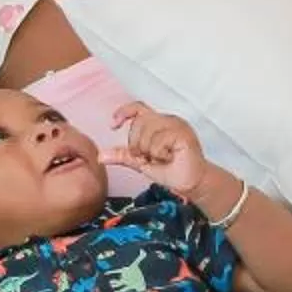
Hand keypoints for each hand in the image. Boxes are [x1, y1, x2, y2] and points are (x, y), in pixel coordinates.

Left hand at [107, 102, 226, 203]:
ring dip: (149, 150)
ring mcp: (176, 124)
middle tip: (150, 157)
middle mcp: (167, 119)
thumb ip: (123, 156)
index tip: (113, 125)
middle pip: (138, 122)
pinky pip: (158, 141)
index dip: (122, 112)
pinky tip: (170, 157)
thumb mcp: (140, 163)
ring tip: (162, 157)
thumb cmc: (170, 171)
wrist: (191, 184)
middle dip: (137, 144)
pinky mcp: (183, 133)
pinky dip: (160, 154)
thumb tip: (100, 156)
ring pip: (147, 130)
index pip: (137, 107)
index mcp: (157, 123)